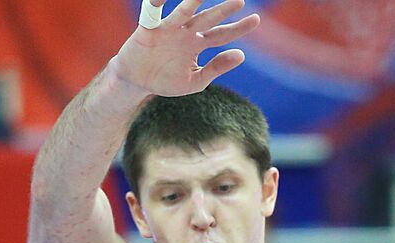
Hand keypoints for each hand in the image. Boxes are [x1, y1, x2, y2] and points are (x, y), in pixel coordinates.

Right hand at [112, 0, 259, 96]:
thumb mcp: (196, 80)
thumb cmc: (166, 80)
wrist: (138, 83)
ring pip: (185, 12)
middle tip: (240, 0)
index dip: (238, 28)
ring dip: (195, 2)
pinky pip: (154, 12)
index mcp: (197, 44)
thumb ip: (217, 68)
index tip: (256, 20)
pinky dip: (158, 2)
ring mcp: (169, 28)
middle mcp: (186, 32)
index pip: (222, 34)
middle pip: (208, 19)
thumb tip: (241, 55)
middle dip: (223, 10)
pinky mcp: (150, 28)